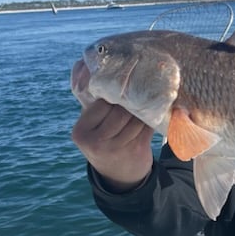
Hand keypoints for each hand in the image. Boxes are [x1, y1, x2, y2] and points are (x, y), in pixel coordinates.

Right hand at [71, 61, 154, 190]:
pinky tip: (154, 112)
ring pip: (135, 116)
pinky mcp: (134, 152)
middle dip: (131, 100)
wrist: (119, 175)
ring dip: (144, 108)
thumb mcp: (92, 122)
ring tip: (146, 101)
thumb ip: (91, 98)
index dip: (114, 93)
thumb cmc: (105, 138)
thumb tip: (87, 61)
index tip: (124, 85)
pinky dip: (152, 117)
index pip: (101, 103)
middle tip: (140, 90)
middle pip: (119, 109)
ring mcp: (115, 149)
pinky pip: (146, 126)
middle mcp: (94, 142)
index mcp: (80, 131)